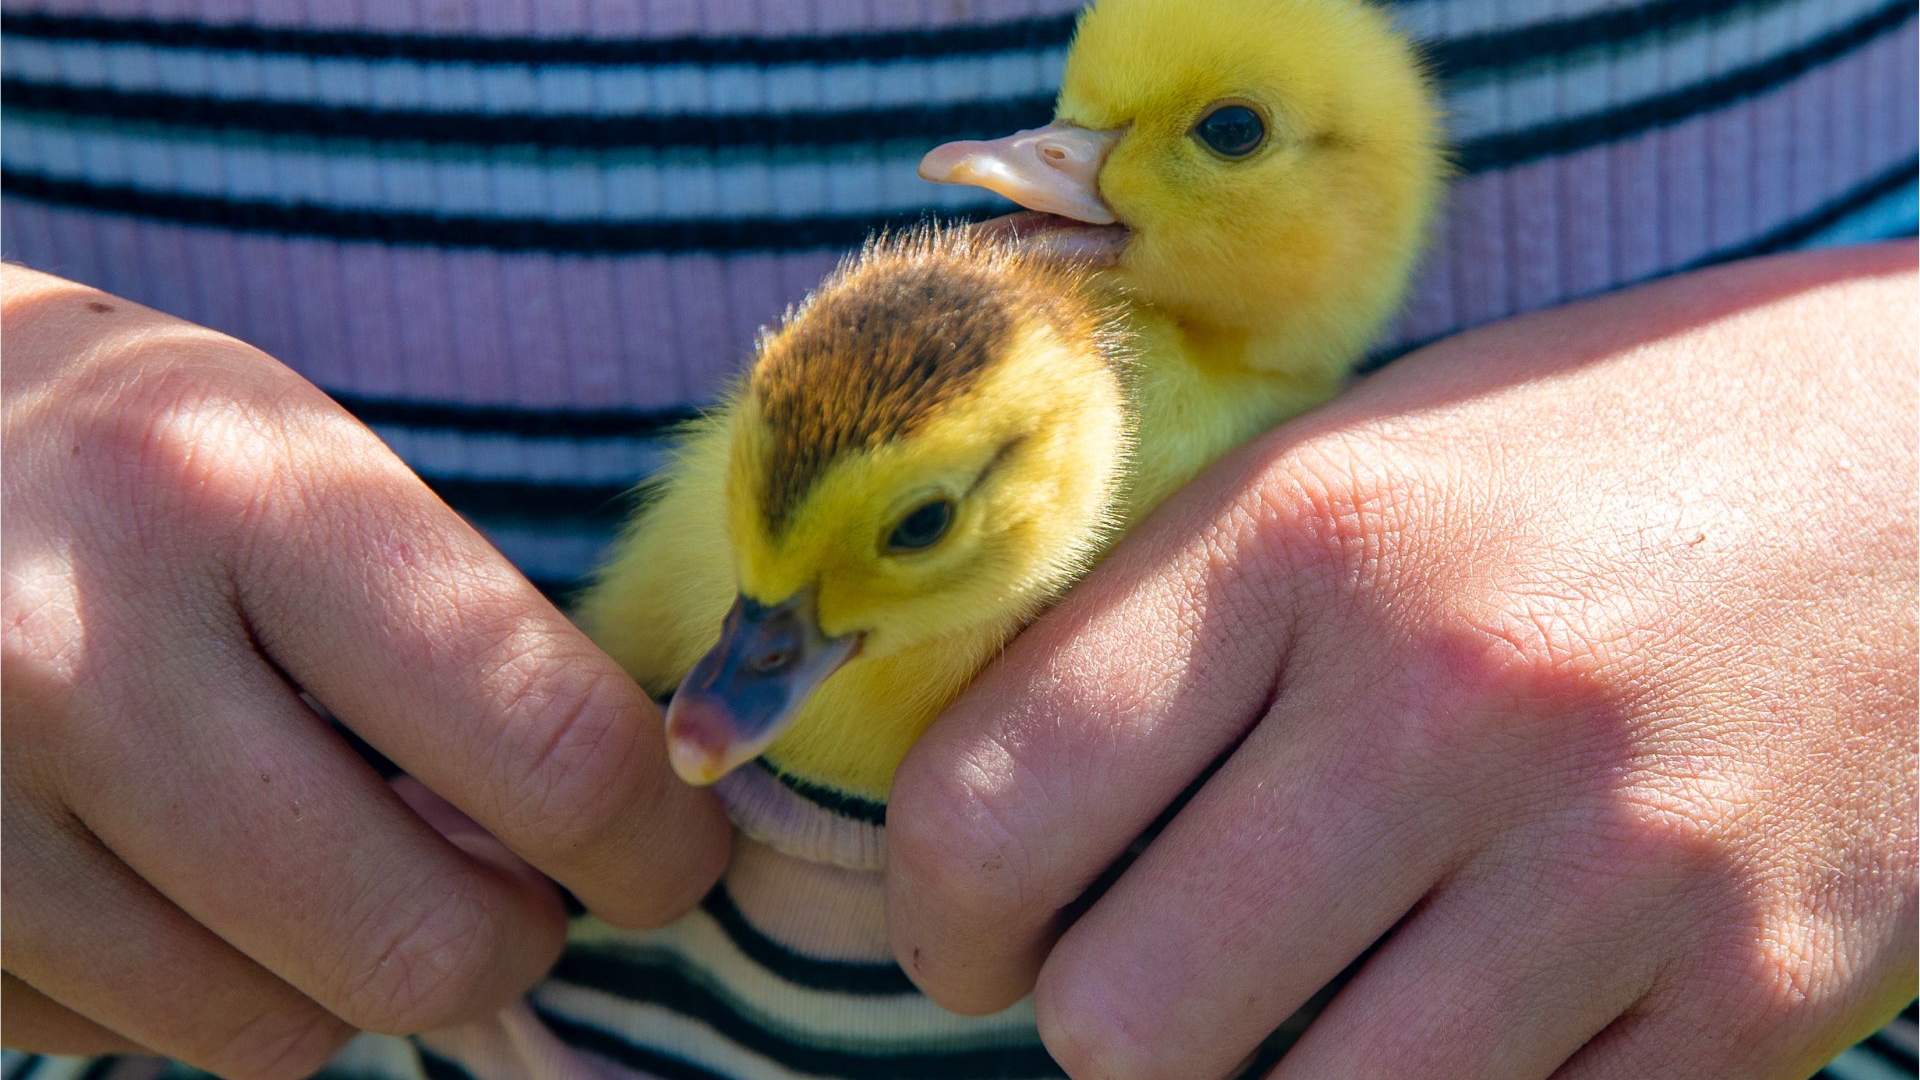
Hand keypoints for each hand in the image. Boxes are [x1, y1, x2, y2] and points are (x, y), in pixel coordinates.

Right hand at [1, 267, 730, 1075]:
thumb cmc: (132, 447)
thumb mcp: (299, 457)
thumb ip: (453, 630)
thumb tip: (615, 826)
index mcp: (238, 495)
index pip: (545, 747)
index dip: (654, 842)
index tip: (675, 858)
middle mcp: (84, 657)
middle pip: (418, 941)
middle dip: (517, 939)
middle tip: (525, 891)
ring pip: (274, 1030)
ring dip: (355, 974)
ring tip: (341, 861)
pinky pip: (135, 1039)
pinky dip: (205, 987)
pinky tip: (188, 873)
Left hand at [886, 241, 1916, 1078]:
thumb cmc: (1602, 455)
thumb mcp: (1361, 461)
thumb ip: (1162, 627)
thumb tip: (983, 821)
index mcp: (1309, 535)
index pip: (992, 807)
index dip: (938, 911)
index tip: (973, 929)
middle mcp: (1451, 699)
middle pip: (1119, 1019)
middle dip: (1100, 1015)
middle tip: (1147, 961)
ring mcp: (1617, 867)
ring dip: (1262, 1079)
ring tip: (1303, 992)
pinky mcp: (1753, 998)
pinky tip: (1459, 1011)